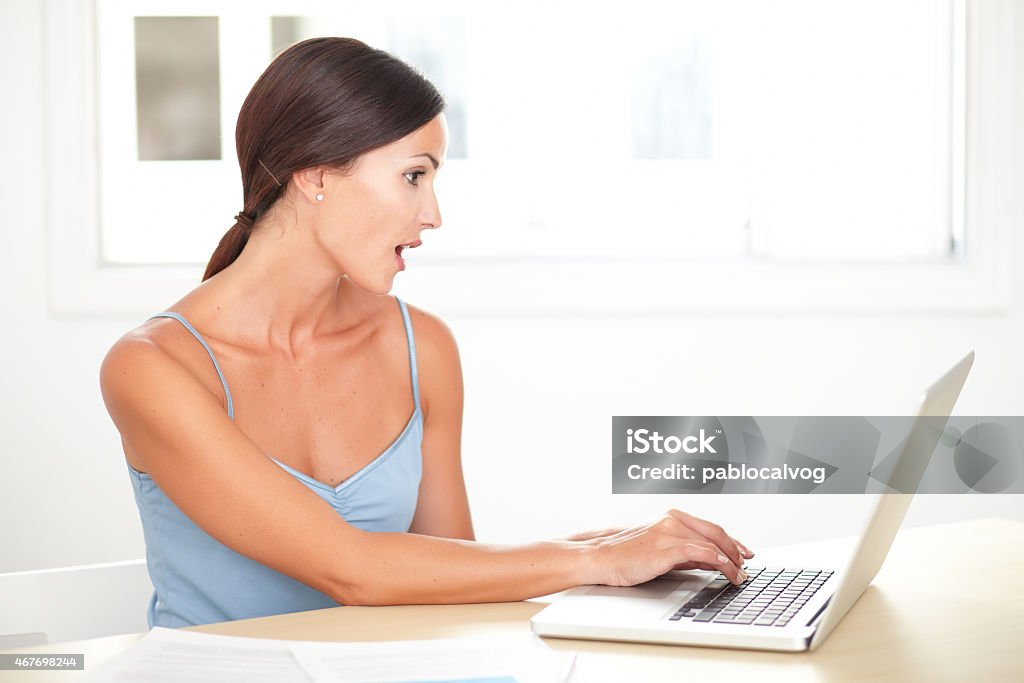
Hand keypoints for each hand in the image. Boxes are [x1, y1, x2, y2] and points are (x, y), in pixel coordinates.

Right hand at [584, 509, 753, 586]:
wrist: (603, 557)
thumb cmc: (628, 555)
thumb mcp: (662, 549)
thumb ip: (687, 552)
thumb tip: (712, 560)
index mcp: (672, 517)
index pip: (712, 527)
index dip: (732, 541)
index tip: (745, 553)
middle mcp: (672, 520)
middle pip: (716, 532)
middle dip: (736, 550)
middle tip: (746, 566)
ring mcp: (668, 532)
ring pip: (710, 543)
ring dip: (730, 560)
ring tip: (738, 575)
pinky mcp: (664, 548)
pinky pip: (698, 551)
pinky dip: (715, 559)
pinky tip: (724, 567)